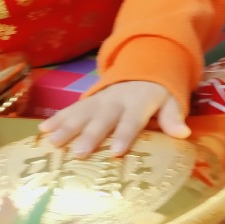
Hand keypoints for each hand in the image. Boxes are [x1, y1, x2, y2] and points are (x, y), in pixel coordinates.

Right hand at [39, 81, 190, 157]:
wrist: (142, 69)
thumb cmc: (157, 95)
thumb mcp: (170, 101)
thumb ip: (173, 117)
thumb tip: (183, 133)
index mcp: (138, 103)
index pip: (132, 121)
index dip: (124, 135)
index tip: (116, 152)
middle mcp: (116, 101)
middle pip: (102, 120)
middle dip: (90, 136)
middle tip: (78, 154)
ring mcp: (99, 100)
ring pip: (81, 114)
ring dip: (66, 127)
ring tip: (52, 143)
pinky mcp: (87, 101)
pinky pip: (70, 109)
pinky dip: (56, 118)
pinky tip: (41, 131)